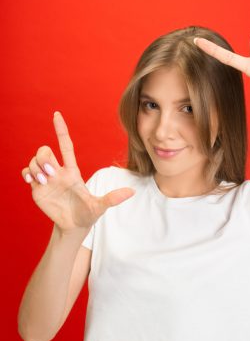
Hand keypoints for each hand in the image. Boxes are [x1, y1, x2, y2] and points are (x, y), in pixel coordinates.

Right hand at [22, 111, 134, 234]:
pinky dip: (27, 174)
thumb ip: (113, 198)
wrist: (74, 226)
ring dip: (36, 168)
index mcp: (73, 172)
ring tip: (45, 182)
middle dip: (44, 158)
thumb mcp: (99, 206)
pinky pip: (26, 172)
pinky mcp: (37, 188)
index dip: (61, 130)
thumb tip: (132, 192)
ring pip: (34, 161)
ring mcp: (46, 179)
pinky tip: (33, 182)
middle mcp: (58, 172)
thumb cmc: (88, 214)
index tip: (57, 114)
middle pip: (45, 151)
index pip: (66, 145)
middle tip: (51, 173)